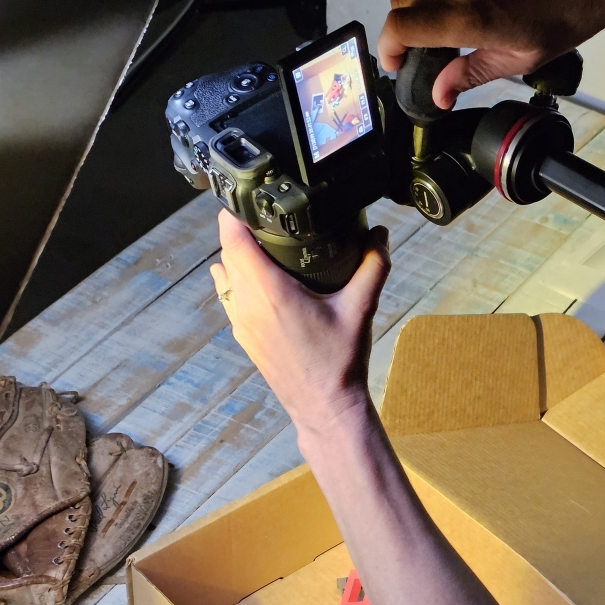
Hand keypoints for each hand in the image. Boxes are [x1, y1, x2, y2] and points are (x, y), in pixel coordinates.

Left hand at [209, 211, 390, 446]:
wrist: (324, 406)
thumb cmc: (339, 361)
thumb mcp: (361, 308)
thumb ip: (372, 266)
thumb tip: (380, 234)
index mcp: (270, 291)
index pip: (232, 239)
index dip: (233, 213)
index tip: (245, 197)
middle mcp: (248, 304)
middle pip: (226, 253)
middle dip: (238, 230)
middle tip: (262, 213)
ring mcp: (241, 322)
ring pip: (225, 276)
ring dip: (236, 256)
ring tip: (262, 243)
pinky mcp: (243, 336)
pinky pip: (230, 297)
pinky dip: (238, 280)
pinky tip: (260, 279)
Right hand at [378, 0, 604, 108]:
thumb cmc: (565, 17)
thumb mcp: (519, 60)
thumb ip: (470, 75)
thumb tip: (439, 95)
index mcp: (470, 17)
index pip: (400, 27)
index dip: (388, 49)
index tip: (396, 64)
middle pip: (399, 1)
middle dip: (400, 29)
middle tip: (419, 50)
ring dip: (414, 1)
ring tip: (435, 21)